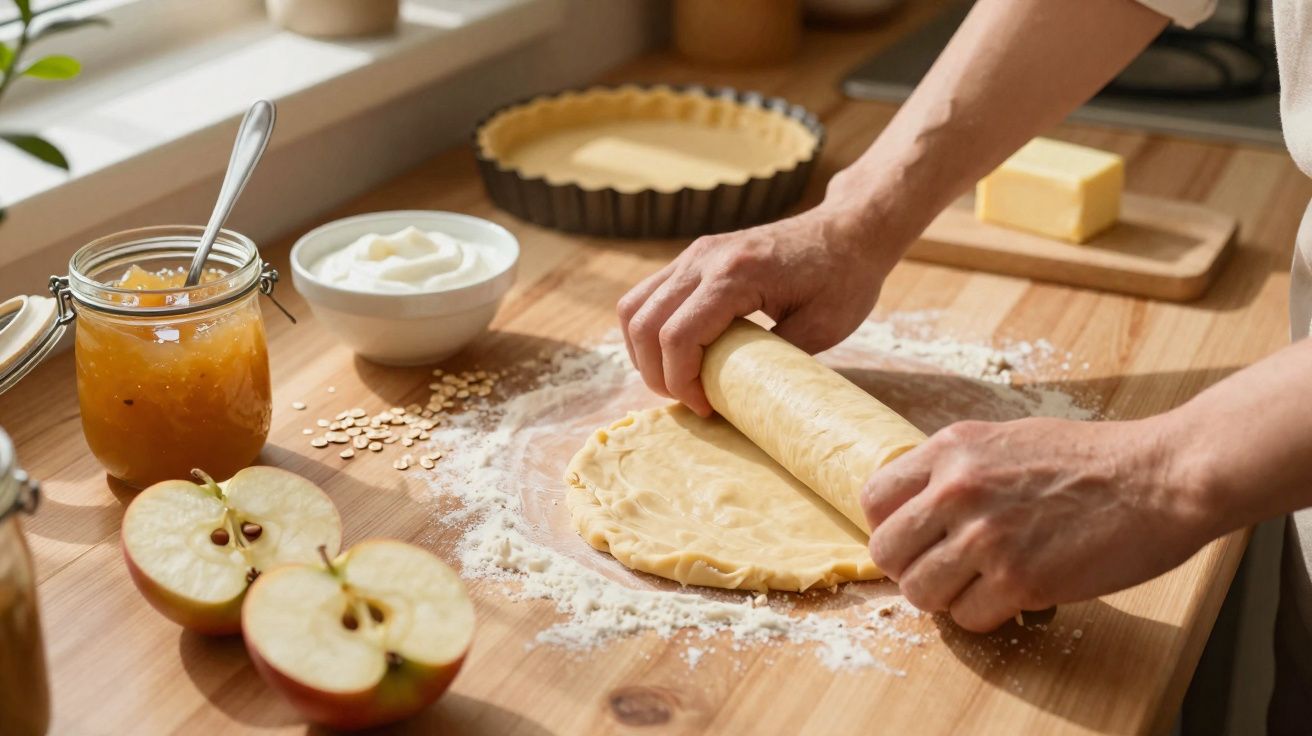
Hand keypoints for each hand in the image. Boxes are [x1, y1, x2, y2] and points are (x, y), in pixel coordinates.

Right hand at [617, 206, 894, 415]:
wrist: (849, 230)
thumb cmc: (845, 278)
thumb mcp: (822, 328)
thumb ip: (773, 359)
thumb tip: (736, 395)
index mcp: (736, 274)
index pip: (677, 336)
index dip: (681, 382)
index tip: (706, 407)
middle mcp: (704, 258)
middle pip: (644, 324)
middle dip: (656, 374)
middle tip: (688, 401)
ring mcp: (694, 253)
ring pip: (633, 306)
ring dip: (643, 352)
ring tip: (675, 381)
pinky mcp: (694, 256)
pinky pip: (647, 295)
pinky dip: (649, 330)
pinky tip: (674, 354)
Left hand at [860, 417, 1217, 631]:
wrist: (1160, 476)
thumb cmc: (1091, 460)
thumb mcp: (1006, 440)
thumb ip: (957, 470)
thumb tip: (918, 508)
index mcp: (951, 450)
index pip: (872, 499)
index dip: (888, 527)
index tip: (912, 540)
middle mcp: (958, 490)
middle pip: (885, 551)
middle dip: (909, 568)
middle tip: (941, 571)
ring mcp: (987, 536)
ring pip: (919, 592)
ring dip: (945, 598)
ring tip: (979, 585)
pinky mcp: (1020, 579)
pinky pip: (968, 618)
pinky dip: (985, 616)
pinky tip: (1012, 596)